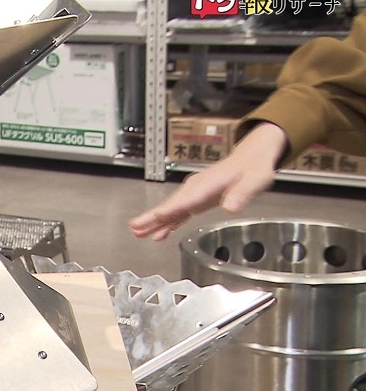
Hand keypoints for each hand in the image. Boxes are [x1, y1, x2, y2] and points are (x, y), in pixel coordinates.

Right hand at [129, 122, 287, 240]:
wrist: (252, 157)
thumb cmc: (254, 167)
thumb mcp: (255, 179)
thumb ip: (242, 193)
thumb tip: (230, 206)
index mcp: (208, 184)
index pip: (186, 200)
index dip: (171, 209)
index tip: (156, 217)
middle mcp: (196, 188)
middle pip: (171, 205)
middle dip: (153, 216)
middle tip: (135, 227)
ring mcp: (194, 193)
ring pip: (171, 210)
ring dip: (155, 221)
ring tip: (138, 233)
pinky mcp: (196, 199)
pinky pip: (178, 213)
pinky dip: (167, 222)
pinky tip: (159, 233)